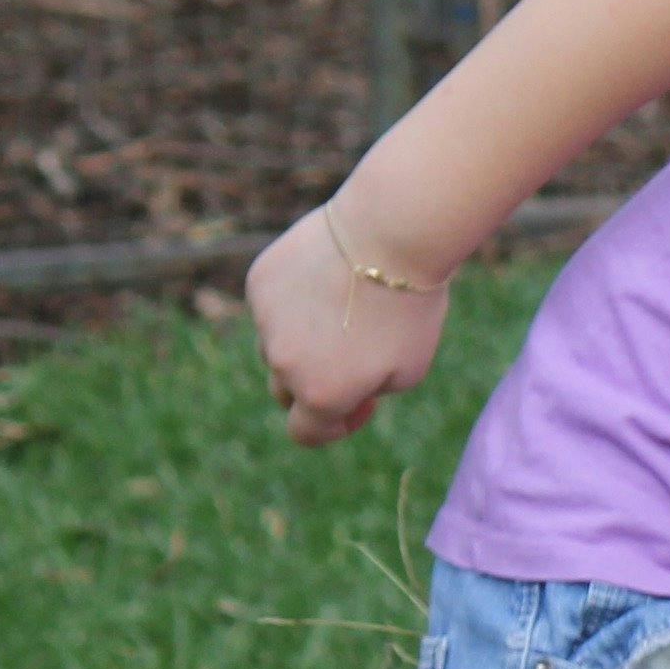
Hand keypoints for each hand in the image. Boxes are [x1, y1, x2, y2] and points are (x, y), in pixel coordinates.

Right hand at [246, 197, 452, 445]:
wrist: (390, 236)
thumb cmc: (410, 307)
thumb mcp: (408, 369)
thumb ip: (366, 393)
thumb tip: (341, 391)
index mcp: (320, 395)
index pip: (305, 433)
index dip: (334, 426)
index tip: (362, 403)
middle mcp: (283, 364)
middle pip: (287, 388)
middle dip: (316, 381)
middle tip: (354, 352)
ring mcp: (266, 321)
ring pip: (277, 343)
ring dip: (303, 338)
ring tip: (347, 304)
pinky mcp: (259, 282)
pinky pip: (273, 304)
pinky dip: (295, 300)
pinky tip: (330, 276)